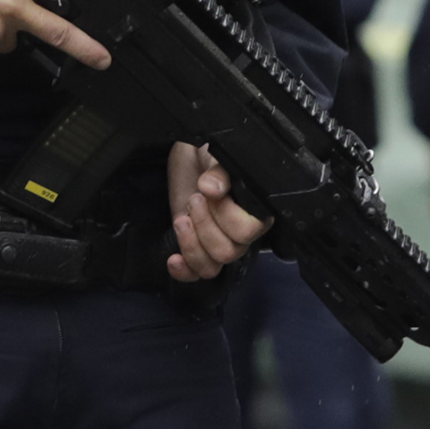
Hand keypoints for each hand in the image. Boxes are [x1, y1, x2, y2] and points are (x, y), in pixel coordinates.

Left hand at [167, 141, 266, 279]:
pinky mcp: (197, 248)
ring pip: (212, 267)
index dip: (225, 215)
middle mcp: (241, 232)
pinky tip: (174, 259)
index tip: (209, 192)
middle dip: (205, 226)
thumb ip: (219, 170)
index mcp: (255, 210)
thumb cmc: (209, 154)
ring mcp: (219, 242)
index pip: (248, 231)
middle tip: (195, 199)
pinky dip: (184, 271)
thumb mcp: (216, 154)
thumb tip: (212, 187)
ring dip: (192, 245)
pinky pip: (197, 274)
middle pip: (228, 252)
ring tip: (182, 219)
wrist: (191, 157)